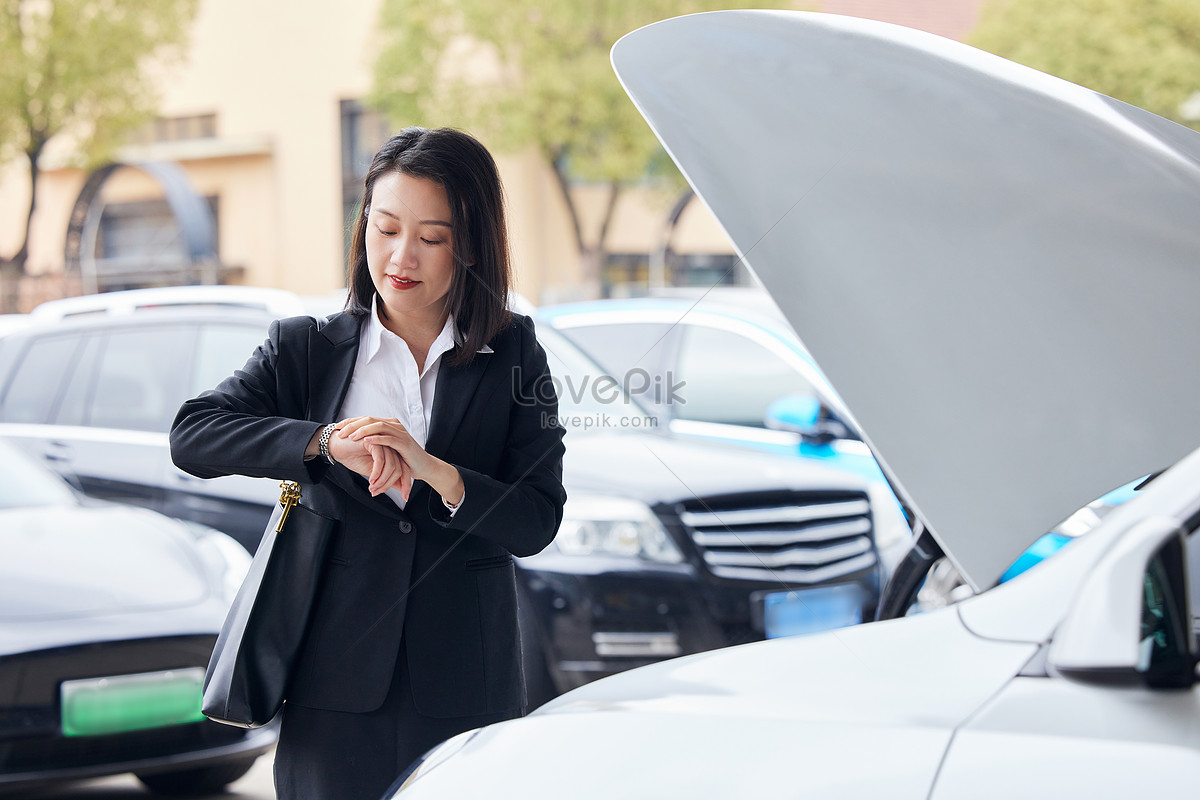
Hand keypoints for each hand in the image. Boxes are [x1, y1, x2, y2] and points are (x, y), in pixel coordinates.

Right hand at [325, 421, 411, 497]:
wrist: (336, 447)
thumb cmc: (353, 457)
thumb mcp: (372, 472)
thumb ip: (387, 477)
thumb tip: (401, 488)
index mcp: (392, 452)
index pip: (404, 469)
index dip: (406, 484)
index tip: (405, 497)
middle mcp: (390, 446)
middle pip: (399, 469)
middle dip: (389, 485)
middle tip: (377, 493)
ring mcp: (383, 442)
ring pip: (391, 466)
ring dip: (381, 481)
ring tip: (372, 488)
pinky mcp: (374, 441)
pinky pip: (380, 460)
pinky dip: (376, 473)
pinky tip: (370, 479)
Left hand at [336, 416, 463, 504]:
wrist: (423, 467)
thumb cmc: (404, 459)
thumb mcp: (386, 448)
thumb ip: (375, 440)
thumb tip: (355, 439)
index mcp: (388, 424)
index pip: (365, 419)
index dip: (350, 422)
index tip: (336, 428)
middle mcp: (394, 425)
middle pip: (369, 419)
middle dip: (352, 425)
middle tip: (340, 433)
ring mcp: (400, 433)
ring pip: (378, 426)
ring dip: (362, 431)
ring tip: (350, 437)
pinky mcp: (404, 443)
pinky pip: (388, 438)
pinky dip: (376, 439)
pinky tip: (366, 441)